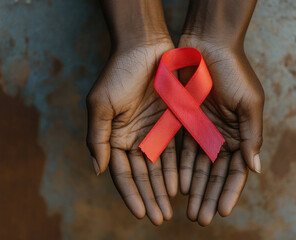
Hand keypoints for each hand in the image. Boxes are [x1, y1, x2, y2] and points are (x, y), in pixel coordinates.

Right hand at [86, 39, 177, 224]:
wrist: (145, 48)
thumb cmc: (119, 73)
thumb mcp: (101, 105)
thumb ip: (97, 139)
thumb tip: (98, 171)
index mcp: (115, 137)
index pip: (122, 173)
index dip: (131, 193)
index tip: (141, 213)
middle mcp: (134, 138)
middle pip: (142, 175)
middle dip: (150, 197)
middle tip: (159, 218)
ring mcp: (154, 132)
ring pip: (159, 167)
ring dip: (163, 188)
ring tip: (171, 208)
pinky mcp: (172, 123)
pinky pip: (176, 151)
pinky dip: (177, 169)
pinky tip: (181, 186)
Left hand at [178, 35, 263, 225]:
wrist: (207, 45)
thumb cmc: (233, 72)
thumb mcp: (249, 103)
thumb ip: (252, 136)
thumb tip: (254, 169)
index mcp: (241, 134)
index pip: (237, 171)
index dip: (230, 192)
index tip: (221, 211)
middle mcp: (223, 137)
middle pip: (216, 174)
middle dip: (209, 197)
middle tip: (200, 219)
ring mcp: (203, 132)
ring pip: (199, 168)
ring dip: (195, 189)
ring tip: (188, 210)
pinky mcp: (184, 124)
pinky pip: (182, 152)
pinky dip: (182, 169)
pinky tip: (179, 186)